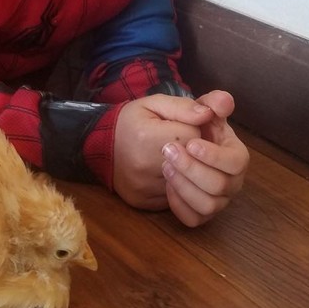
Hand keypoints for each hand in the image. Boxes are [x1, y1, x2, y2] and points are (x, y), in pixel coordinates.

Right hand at [113, 94, 217, 210]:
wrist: (100, 147)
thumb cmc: (131, 121)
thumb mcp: (153, 104)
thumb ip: (183, 106)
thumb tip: (209, 114)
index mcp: (149, 137)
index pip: (194, 137)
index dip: (195, 130)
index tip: (182, 127)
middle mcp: (146, 167)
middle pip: (194, 164)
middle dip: (196, 153)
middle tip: (182, 144)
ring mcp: (145, 189)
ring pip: (188, 185)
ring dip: (190, 172)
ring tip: (178, 159)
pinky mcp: (145, 204)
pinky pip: (176, 199)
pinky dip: (179, 187)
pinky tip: (170, 175)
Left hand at [161, 90, 248, 226]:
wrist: (140, 147)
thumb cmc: (165, 124)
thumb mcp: (173, 107)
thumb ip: (200, 103)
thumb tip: (223, 103)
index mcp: (231, 149)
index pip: (238, 161)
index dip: (215, 156)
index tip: (190, 144)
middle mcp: (230, 176)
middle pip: (223, 186)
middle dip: (193, 170)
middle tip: (168, 153)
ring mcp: (216, 197)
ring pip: (209, 206)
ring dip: (185, 187)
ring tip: (166, 168)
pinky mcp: (200, 212)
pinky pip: (195, 219)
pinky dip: (179, 205)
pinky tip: (167, 187)